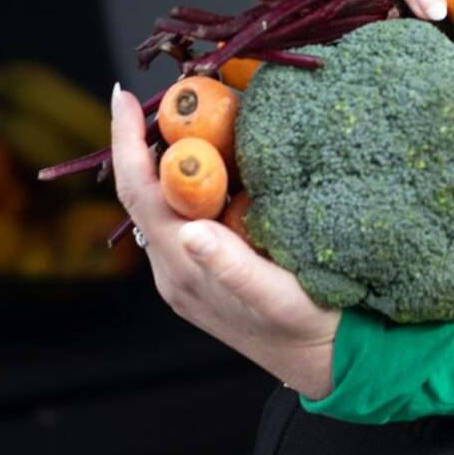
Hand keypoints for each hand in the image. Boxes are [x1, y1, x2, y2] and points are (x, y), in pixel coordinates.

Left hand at [110, 85, 341, 398]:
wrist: (329, 363)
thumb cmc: (310, 329)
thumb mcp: (278, 298)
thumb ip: (231, 267)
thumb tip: (187, 229)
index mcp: (184, 269)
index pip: (140, 194)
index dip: (126, 142)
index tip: (124, 96)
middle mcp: (175, 270)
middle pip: (143, 193)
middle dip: (146, 139)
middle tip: (171, 92)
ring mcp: (186, 274)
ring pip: (162, 204)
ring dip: (168, 158)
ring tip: (192, 113)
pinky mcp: (203, 274)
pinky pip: (181, 217)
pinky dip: (188, 181)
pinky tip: (213, 162)